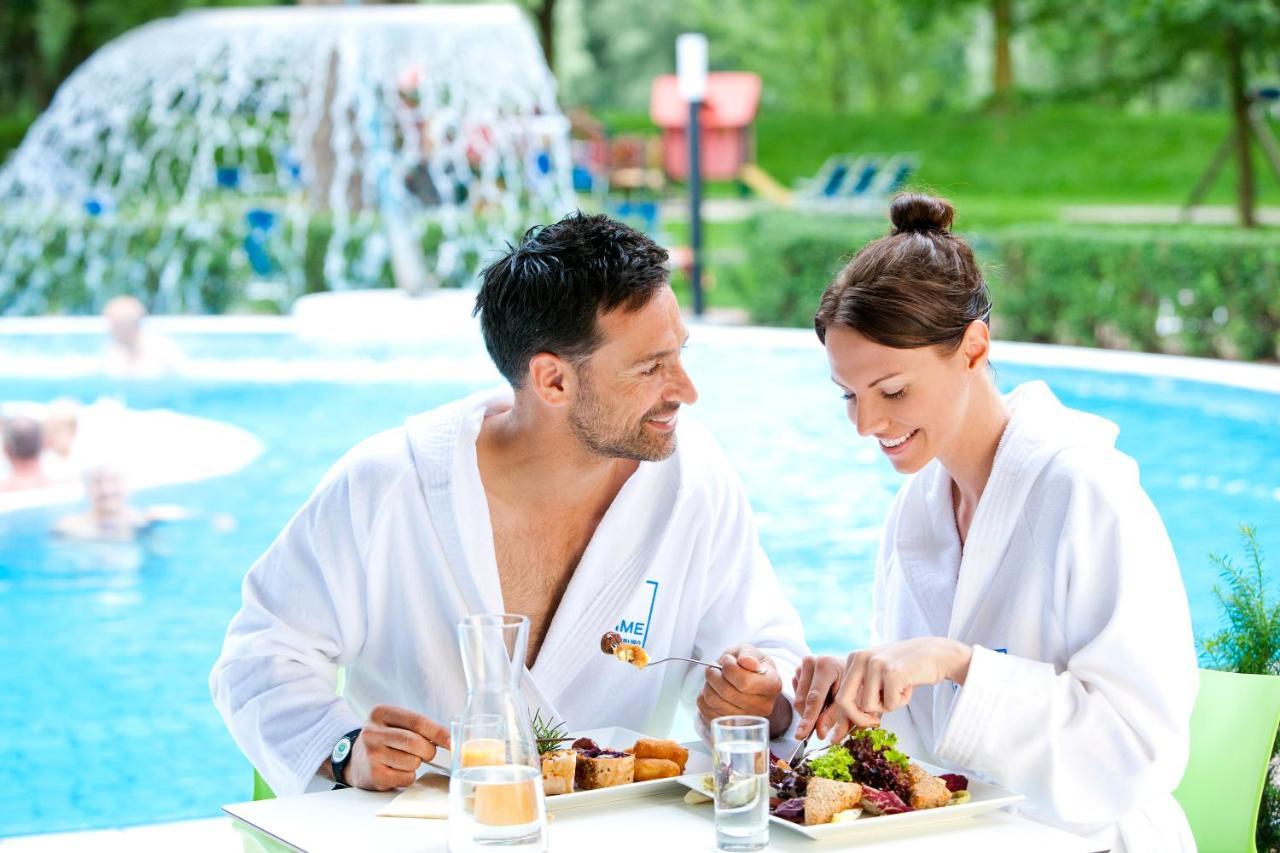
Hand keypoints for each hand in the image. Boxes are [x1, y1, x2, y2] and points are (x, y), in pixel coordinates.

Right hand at [338, 704, 450, 790]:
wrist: (355, 760)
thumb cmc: (385, 740)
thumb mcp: (395, 724)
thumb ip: (419, 727)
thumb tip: (449, 739)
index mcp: (380, 713)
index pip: (417, 721)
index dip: (438, 732)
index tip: (452, 742)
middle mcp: (372, 732)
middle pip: (415, 742)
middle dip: (428, 751)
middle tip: (426, 753)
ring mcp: (371, 755)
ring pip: (412, 762)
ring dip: (416, 764)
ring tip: (403, 760)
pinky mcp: (374, 775)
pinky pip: (406, 777)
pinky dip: (409, 776)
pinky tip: (397, 770)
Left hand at [696, 644, 787, 736]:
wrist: (747, 682)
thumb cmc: (748, 665)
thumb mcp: (750, 651)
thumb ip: (748, 654)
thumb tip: (746, 662)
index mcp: (773, 685)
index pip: (745, 682)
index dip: (729, 668)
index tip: (727, 660)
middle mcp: (764, 706)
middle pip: (728, 693)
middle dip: (714, 675)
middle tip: (714, 668)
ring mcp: (747, 720)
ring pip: (715, 703)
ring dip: (708, 685)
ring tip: (714, 678)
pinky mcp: (730, 726)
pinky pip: (707, 711)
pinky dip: (704, 698)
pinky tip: (713, 691)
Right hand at [791, 655, 846, 740]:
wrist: (854, 667)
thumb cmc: (855, 684)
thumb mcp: (850, 701)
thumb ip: (836, 716)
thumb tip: (820, 733)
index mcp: (826, 665)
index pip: (814, 698)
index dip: (809, 718)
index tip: (802, 735)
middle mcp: (810, 662)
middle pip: (802, 701)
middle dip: (811, 718)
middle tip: (822, 730)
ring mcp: (801, 665)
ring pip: (798, 700)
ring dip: (810, 711)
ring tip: (828, 706)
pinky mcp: (797, 671)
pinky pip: (797, 696)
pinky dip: (807, 704)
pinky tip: (821, 699)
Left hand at [834, 638, 971, 725]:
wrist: (937, 654)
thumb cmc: (907, 669)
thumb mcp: (879, 673)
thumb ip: (863, 689)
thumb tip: (850, 720)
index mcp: (855, 658)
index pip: (840, 693)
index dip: (852, 713)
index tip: (867, 719)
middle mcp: (861, 658)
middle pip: (844, 701)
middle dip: (859, 718)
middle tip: (876, 722)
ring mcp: (876, 664)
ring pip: (869, 706)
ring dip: (887, 706)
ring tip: (900, 690)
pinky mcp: (892, 673)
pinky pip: (890, 705)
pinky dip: (901, 702)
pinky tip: (909, 686)